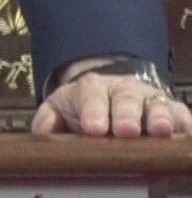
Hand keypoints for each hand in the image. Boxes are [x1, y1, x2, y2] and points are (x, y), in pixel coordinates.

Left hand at [32, 66, 191, 137]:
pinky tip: (182, 133)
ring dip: (158, 118)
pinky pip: (181, 115)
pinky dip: (183, 124)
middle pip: (126, 100)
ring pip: (157, 106)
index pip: (91, 96)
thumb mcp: (59, 107)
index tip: (93, 128)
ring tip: (158, 130)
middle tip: (125, 130)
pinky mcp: (172, 111)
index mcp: (92, 88)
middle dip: (126, 115)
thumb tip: (43, 131)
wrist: (110, 92)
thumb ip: (48, 118)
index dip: (93, 111)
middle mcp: (124, 90)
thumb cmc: (83, 106)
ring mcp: (150, 100)